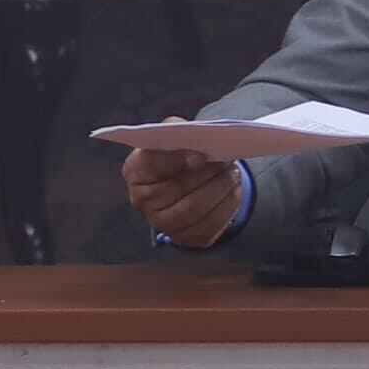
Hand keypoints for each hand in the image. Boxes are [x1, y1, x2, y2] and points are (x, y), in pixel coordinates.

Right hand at [121, 125, 245, 248]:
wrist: (182, 178)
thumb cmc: (176, 154)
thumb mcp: (173, 135)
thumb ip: (178, 131)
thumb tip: (198, 147)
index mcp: (136, 171)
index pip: (154, 165)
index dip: (178, 160)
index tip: (201, 155)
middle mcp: (142, 200)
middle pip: (178, 190)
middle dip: (207, 175)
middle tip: (227, 162)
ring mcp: (162, 223)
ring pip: (195, 209)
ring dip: (220, 190)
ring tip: (233, 174)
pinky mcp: (184, 237)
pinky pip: (209, 226)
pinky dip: (226, 207)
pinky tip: (233, 192)